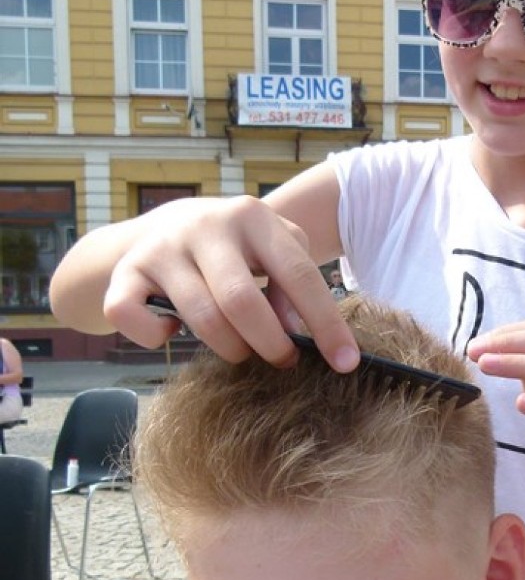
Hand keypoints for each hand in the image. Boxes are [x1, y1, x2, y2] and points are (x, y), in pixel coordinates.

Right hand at [104, 196, 359, 370]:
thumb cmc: (230, 249)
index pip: (298, 274)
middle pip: (244, 301)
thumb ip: (290, 282)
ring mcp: (161, 248)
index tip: (345, 362)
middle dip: (270, 344)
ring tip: (237, 350)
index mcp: (253, 217)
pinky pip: (137, 320)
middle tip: (281, 360)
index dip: (325, 322)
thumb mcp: (267, 250)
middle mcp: (206, 226)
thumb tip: (297, 329)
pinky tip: (169, 331)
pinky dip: (155, 338)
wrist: (154, 228)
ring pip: (200, 318)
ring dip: (227, 348)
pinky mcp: (124, 273)